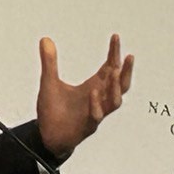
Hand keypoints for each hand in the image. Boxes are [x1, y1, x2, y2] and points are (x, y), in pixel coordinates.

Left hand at [35, 34, 133, 159]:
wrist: (46, 136)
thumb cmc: (53, 111)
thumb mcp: (49, 82)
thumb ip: (49, 62)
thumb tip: (45, 39)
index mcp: (93, 87)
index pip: (110, 68)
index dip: (114, 53)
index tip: (115, 37)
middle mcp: (98, 99)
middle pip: (121, 84)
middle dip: (126, 70)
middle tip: (128, 55)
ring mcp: (95, 113)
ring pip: (115, 101)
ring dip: (115, 87)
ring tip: (112, 71)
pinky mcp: (87, 126)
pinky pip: (97, 116)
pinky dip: (95, 104)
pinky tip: (92, 92)